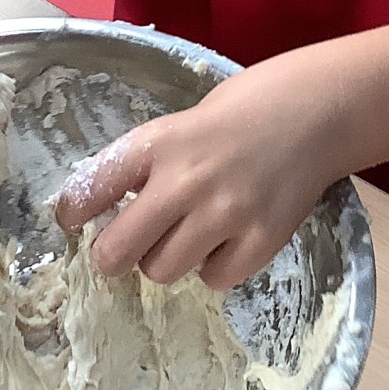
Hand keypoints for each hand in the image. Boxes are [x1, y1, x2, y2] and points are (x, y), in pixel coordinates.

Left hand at [56, 55, 343, 291]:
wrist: (315, 111)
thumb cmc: (239, 115)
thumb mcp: (180, 126)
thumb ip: (146, 166)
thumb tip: (103, 214)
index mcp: (157, 143)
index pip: (90, 189)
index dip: (73, 212)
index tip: (74, 220)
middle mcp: (186, 179)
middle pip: (116, 251)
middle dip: (112, 255)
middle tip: (124, 249)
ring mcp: (226, 213)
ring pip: (161, 271)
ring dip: (167, 259)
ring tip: (190, 232)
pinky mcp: (262, 240)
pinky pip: (213, 278)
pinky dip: (214, 265)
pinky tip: (228, 237)